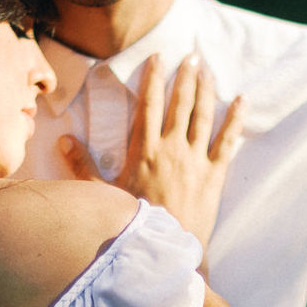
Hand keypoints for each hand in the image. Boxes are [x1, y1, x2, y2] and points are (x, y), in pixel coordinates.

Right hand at [60, 51, 245, 254]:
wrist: (166, 250)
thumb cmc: (134, 225)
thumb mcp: (104, 195)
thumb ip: (83, 166)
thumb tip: (65, 140)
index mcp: (144, 151)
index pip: (148, 105)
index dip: (153, 79)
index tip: (159, 58)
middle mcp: (172, 149)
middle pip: (180, 104)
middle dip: (185, 77)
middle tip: (191, 56)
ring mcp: (196, 161)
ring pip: (203, 117)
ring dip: (206, 90)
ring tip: (208, 70)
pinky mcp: (215, 176)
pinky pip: (228, 142)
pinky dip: (235, 120)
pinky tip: (241, 100)